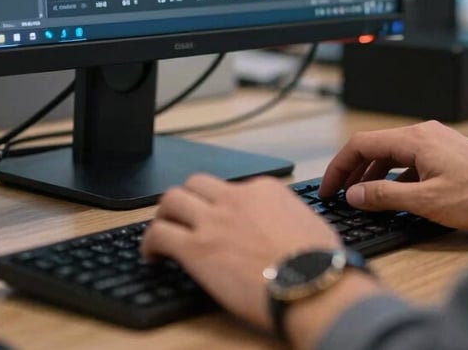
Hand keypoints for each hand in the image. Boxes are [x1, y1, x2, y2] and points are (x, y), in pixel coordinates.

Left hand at [141, 173, 352, 331]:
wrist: (312, 284)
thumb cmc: (318, 262)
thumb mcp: (307, 221)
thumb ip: (286, 215)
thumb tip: (284, 226)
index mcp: (263, 189)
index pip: (229, 186)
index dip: (219, 204)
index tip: (217, 220)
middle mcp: (235, 198)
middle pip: (195, 183)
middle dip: (185, 199)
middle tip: (181, 217)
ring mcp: (213, 220)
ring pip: (171, 200)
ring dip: (163, 215)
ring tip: (161, 232)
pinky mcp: (196, 248)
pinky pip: (159, 234)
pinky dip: (149, 243)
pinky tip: (152, 256)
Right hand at [320, 121, 467, 229]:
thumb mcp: (426, 201)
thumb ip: (385, 196)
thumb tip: (355, 194)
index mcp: (414, 138)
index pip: (361, 144)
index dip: (339, 166)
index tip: (329, 186)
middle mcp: (423, 133)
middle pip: (375, 146)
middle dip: (353, 170)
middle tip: (339, 194)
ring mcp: (435, 141)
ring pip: (392, 153)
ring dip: (373, 174)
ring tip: (362, 198)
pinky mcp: (445, 152)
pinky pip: (409, 159)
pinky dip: (394, 174)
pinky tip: (394, 194)